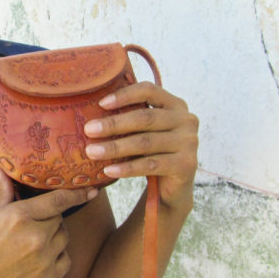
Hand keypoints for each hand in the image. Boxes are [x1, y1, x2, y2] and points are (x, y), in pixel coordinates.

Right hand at [0, 168, 97, 277]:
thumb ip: (1, 194)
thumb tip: (1, 170)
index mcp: (19, 217)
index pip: (58, 200)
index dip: (76, 194)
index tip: (91, 190)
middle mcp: (35, 238)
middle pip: (60, 219)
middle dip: (50, 218)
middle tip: (34, 223)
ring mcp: (42, 261)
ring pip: (64, 239)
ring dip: (55, 236)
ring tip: (35, 240)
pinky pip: (66, 261)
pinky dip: (59, 257)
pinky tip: (42, 257)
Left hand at [82, 81, 198, 208]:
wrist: (173, 187)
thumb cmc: (152, 153)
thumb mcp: (146, 131)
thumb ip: (132, 118)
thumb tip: (92, 111)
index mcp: (175, 104)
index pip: (149, 90)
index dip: (125, 95)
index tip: (100, 104)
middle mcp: (186, 120)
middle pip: (145, 118)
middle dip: (114, 124)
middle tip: (89, 130)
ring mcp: (189, 142)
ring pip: (145, 142)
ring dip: (115, 147)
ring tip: (92, 151)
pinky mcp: (186, 165)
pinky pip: (150, 165)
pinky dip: (127, 168)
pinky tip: (109, 170)